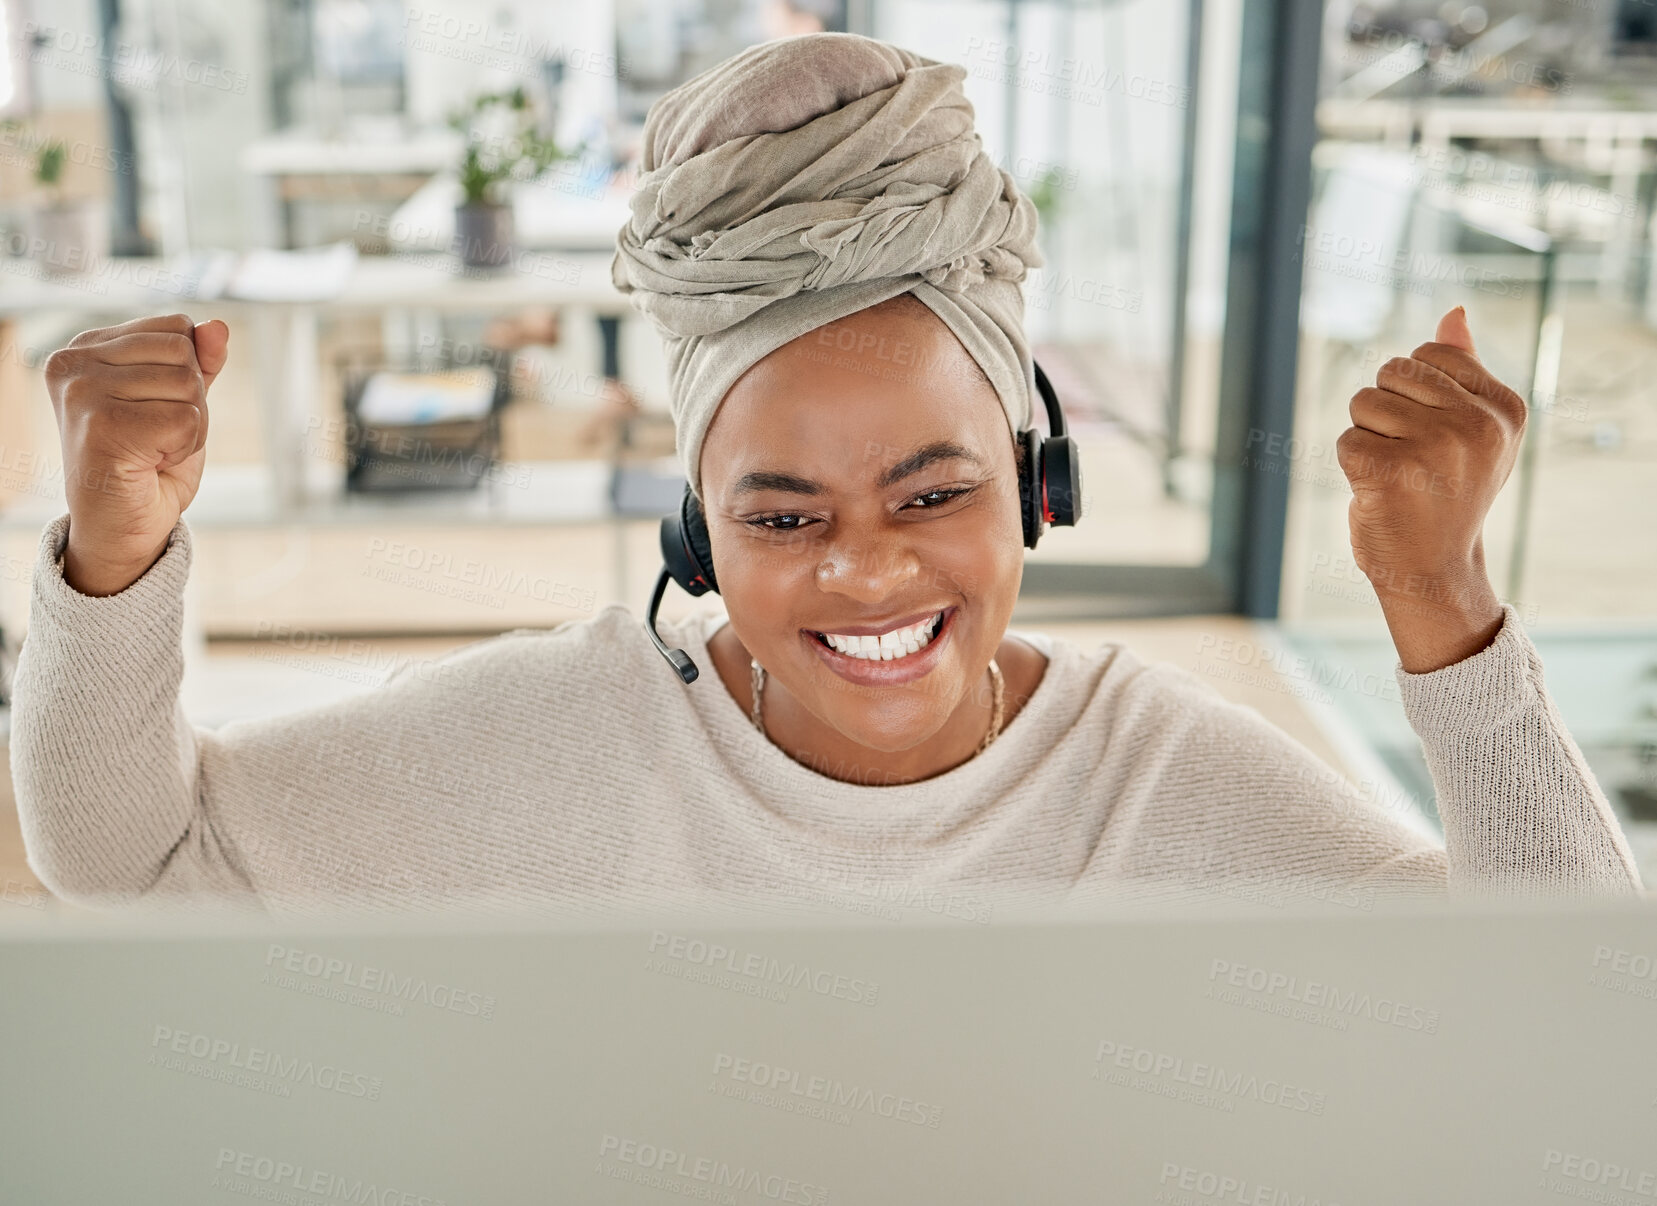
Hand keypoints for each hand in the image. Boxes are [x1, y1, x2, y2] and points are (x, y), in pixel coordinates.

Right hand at [44, 314, 229, 595]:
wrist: (122, 529)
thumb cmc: (148, 464)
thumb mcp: (180, 403)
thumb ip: (199, 363)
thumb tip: (218, 326)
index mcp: (87, 346)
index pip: (176, 327)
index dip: (188, 373)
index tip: (153, 410)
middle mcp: (73, 362)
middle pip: (184, 353)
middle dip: (191, 400)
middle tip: (156, 436)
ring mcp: (82, 392)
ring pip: (188, 386)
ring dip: (188, 427)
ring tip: (152, 449)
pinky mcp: (101, 425)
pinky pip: (186, 420)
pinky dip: (184, 448)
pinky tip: (150, 464)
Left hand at [1336, 306, 1525, 671]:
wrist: (1434, 568)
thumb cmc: (1448, 491)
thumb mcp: (1473, 431)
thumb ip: (1463, 371)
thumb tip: (1454, 312)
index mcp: (1505, 409)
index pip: (1429, 353)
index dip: (1413, 390)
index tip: (1434, 435)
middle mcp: (1476, 426)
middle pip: (1391, 371)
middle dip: (1386, 410)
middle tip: (1410, 458)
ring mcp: (1434, 449)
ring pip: (1363, 403)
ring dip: (1367, 436)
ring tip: (1396, 473)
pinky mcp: (1388, 472)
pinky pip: (1345, 439)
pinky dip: (1351, 464)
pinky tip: (1378, 492)